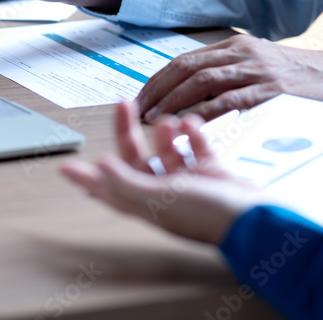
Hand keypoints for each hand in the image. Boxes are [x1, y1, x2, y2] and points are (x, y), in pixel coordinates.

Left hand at [60, 101, 267, 243]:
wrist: (257, 219)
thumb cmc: (209, 214)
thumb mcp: (160, 198)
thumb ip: (126, 182)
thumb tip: (98, 167)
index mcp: (146, 204)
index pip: (108, 189)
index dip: (87, 178)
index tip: (65, 165)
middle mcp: (164, 194)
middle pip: (136, 160)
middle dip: (128, 132)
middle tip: (124, 103)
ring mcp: (189, 184)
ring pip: (167, 152)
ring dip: (166, 133)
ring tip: (171, 120)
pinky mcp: (212, 175)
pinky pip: (196, 150)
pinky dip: (193, 135)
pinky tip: (192, 123)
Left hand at [136, 35, 322, 121]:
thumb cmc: (304, 80)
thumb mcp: (262, 67)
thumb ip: (231, 76)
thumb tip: (191, 97)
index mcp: (237, 46)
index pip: (184, 61)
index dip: (157, 81)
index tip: (138, 100)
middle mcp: (244, 54)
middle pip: (186, 69)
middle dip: (157, 92)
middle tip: (138, 114)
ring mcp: (259, 71)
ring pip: (204, 82)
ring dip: (174, 103)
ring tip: (156, 122)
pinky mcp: (275, 91)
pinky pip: (233, 102)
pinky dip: (208, 114)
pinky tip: (192, 128)